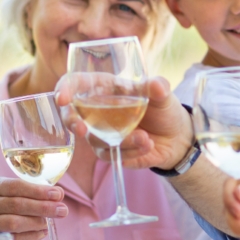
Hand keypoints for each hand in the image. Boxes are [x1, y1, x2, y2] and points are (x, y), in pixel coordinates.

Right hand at [0, 178, 65, 239]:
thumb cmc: (4, 206)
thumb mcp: (12, 194)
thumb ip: (33, 193)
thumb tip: (58, 194)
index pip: (17, 186)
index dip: (38, 191)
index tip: (58, 194)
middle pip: (17, 204)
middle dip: (43, 207)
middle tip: (62, 210)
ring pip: (14, 222)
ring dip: (36, 222)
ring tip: (48, 222)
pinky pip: (15, 238)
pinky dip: (32, 236)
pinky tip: (42, 233)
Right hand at [54, 75, 193, 169]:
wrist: (176, 136)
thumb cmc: (163, 109)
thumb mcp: (162, 95)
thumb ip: (158, 88)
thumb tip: (157, 84)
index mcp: (104, 88)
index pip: (76, 84)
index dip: (64, 88)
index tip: (62, 97)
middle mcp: (96, 111)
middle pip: (71, 115)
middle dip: (71, 122)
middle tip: (80, 128)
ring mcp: (101, 134)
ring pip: (95, 140)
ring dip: (120, 140)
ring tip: (144, 138)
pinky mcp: (110, 153)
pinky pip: (112, 155)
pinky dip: (131, 151)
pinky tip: (149, 145)